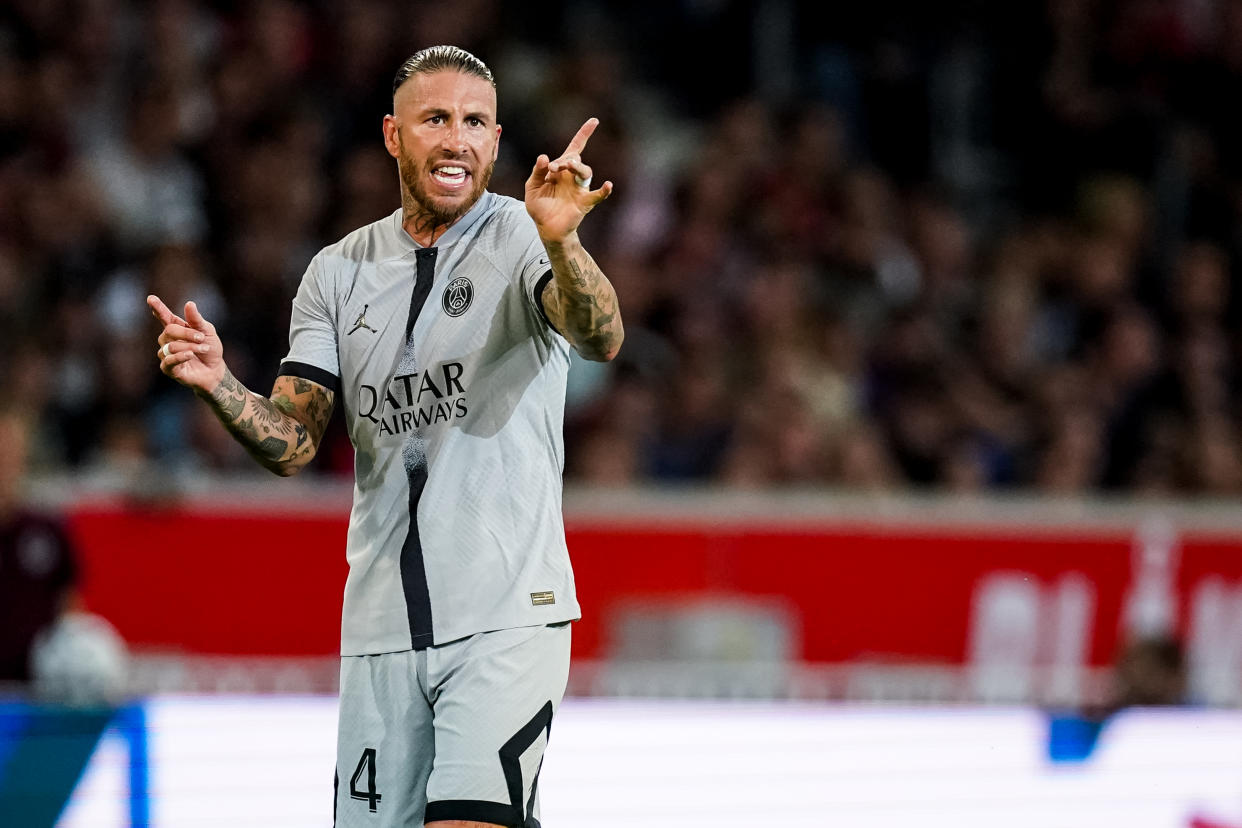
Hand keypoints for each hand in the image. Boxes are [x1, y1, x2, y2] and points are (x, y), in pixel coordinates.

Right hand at [148, 294, 225, 393]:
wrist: (215, 371)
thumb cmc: (210, 349)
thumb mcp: (207, 332)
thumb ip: (196, 320)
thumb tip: (189, 304)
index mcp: (177, 328)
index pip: (164, 316)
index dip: (158, 308)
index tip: (151, 298)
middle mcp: (168, 340)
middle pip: (169, 330)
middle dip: (187, 333)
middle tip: (201, 338)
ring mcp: (166, 354)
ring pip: (171, 346)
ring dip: (190, 347)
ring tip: (203, 349)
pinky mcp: (168, 368)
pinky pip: (168, 360)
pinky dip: (180, 356)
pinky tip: (190, 355)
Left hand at [524, 117, 613, 242]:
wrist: (545, 228)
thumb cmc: (540, 206)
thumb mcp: (532, 186)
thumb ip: (537, 171)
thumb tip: (544, 157)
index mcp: (561, 169)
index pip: (575, 148)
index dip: (584, 134)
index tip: (594, 121)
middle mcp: (573, 177)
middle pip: (576, 159)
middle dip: (565, 159)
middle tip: (552, 169)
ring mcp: (579, 189)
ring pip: (586, 172)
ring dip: (577, 167)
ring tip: (567, 168)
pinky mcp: (584, 203)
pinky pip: (597, 195)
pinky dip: (603, 191)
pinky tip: (608, 185)